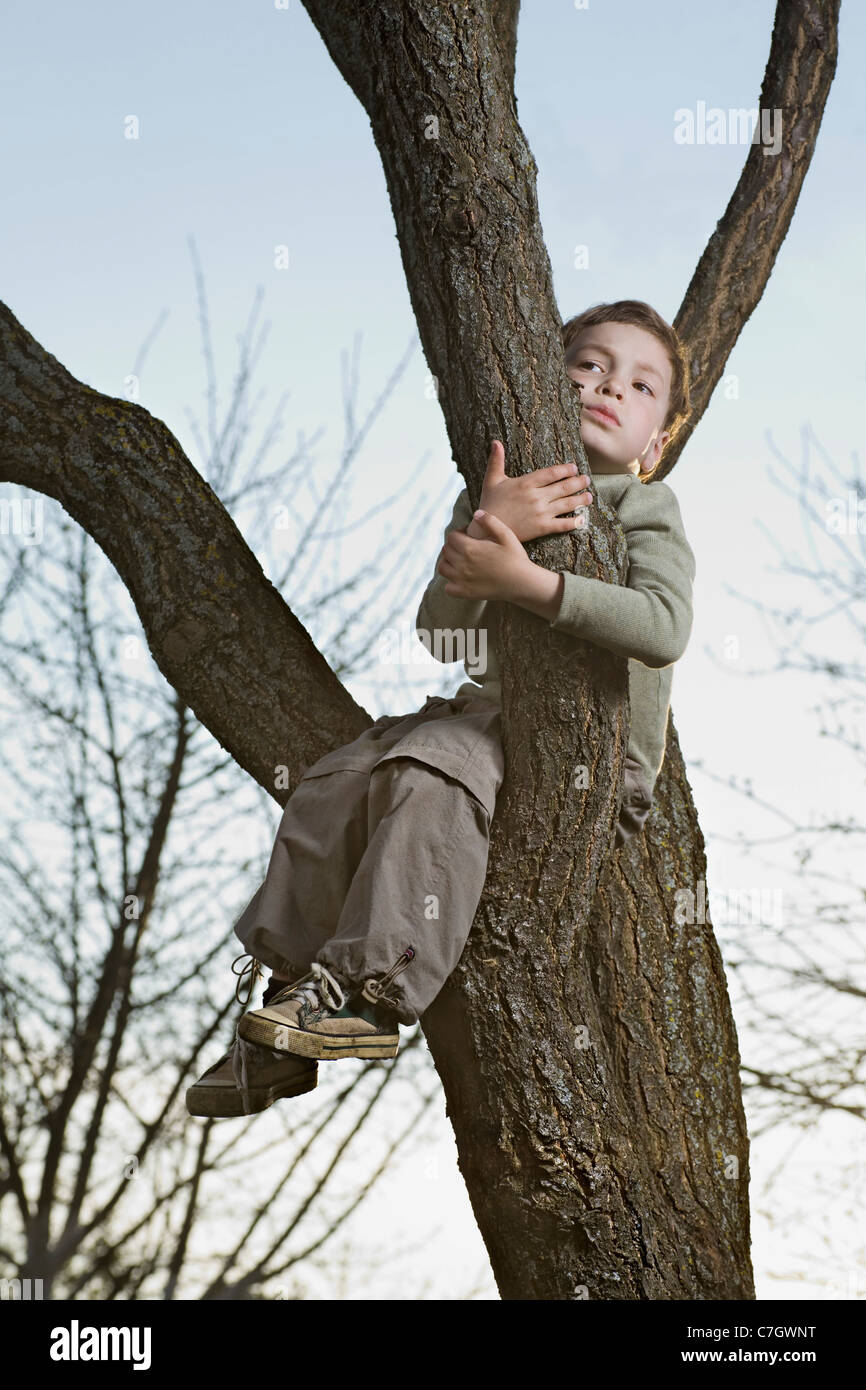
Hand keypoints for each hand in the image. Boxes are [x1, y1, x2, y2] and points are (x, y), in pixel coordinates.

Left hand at [437, 508, 534, 601]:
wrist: (523, 583)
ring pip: (443, 567)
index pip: (452, 537)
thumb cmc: (516, 558)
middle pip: (446, 550)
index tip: (469, 536)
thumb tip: (476, 513)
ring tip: (461, 561)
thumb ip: (490, 521)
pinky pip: (447, 588)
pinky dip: (451, 582)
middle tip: (468, 547)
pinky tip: (461, 578)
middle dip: (454, 546)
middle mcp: (462, 564)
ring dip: (449, 562)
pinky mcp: (465, 593)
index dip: (460, 533)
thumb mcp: (506, 535)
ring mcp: (462, 580)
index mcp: (470, 548)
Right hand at [466, 440, 591, 542]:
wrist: (487, 530)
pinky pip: (562, 524)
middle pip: (563, 487)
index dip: (566, 470)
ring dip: (580, 500)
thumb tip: (495, 442)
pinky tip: (582, 519)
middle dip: (578, 483)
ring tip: (589, 496)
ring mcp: (541, 513)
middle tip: (587, 480)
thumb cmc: (489, 503)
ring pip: (567, 504)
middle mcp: (537, 496)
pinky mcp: (541, 528)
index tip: (574, 468)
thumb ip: (496, 460)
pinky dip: (574, 522)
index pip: (552, 473)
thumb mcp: (491, 480)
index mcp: (526, 483)